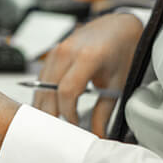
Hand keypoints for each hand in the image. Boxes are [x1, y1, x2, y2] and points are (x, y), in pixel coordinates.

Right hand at [33, 12, 142, 136]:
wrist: (119, 27)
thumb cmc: (121, 52)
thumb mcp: (118, 83)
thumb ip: (104, 112)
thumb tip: (98, 135)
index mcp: (87, 57)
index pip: (66, 93)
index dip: (69, 115)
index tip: (77, 128)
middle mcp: (67, 51)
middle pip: (48, 90)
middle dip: (52, 115)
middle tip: (61, 133)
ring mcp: (56, 50)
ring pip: (40, 86)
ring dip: (44, 107)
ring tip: (55, 125)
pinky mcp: (52, 53)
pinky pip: (41, 78)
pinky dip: (43, 96)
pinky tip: (51, 109)